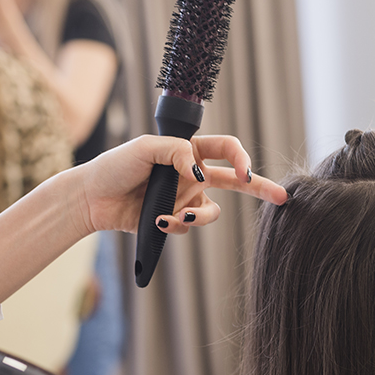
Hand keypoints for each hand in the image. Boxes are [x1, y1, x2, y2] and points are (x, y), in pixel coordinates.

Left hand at [75, 134, 288, 236]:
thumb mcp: (145, 148)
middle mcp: (192, 174)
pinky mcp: (176, 219)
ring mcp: (186, 198)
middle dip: (260, 189)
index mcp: (189, 151)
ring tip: (178, 215)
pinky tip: (157, 220)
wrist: (91, 198)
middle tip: (282, 197)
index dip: (240, 158)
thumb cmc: (115, 166)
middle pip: (235, 181)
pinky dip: (176, 224)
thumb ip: (177, 153)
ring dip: (199, 216)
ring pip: (211, 212)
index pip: (226, 149)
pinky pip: (189, 226)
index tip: (244, 172)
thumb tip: (200, 172)